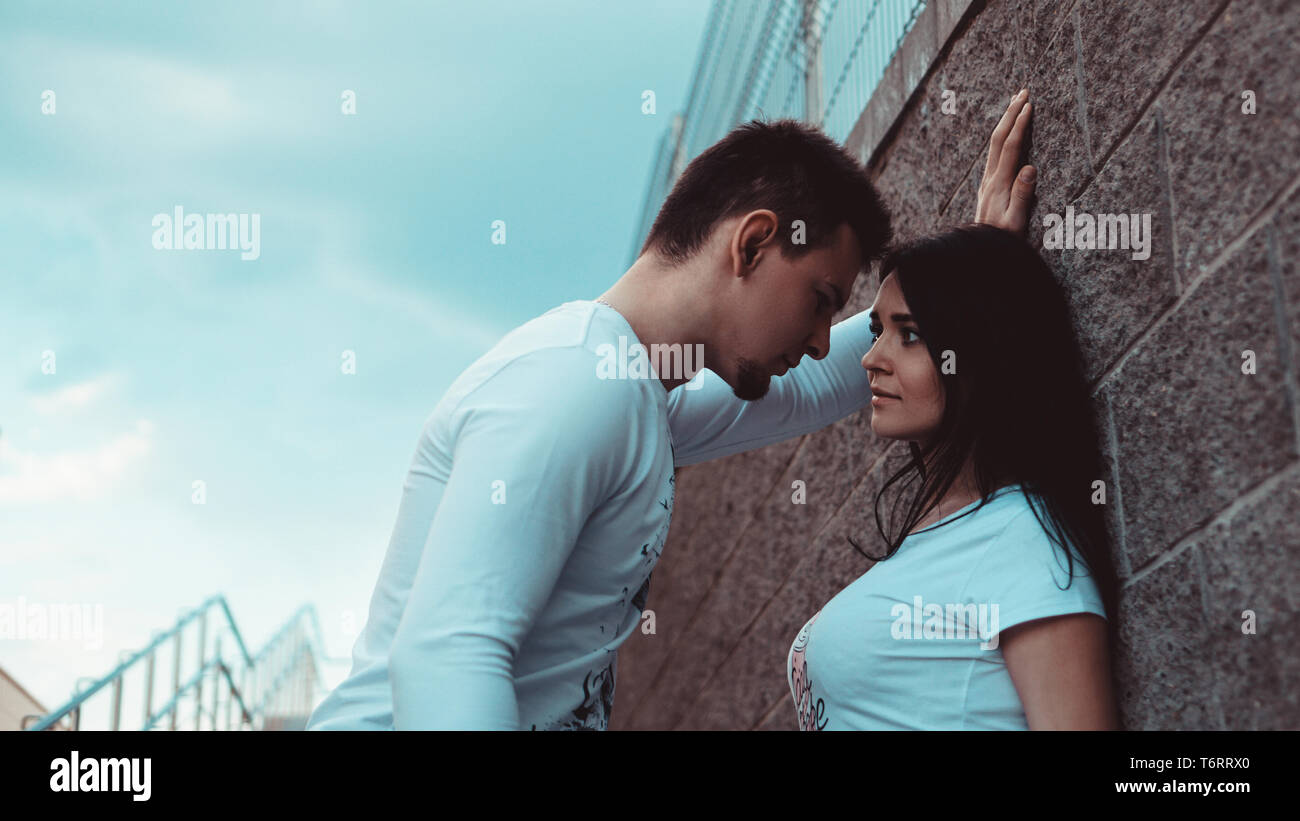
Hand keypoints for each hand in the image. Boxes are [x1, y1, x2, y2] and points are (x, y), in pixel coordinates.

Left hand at [975, 88, 1035, 234]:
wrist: (981, 250)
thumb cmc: (1002, 238)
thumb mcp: (1016, 221)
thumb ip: (1022, 195)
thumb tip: (1030, 167)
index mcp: (999, 184)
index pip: (1010, 147)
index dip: (1019, 125)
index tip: (1029, 105)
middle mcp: (990, 179)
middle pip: (999, 139)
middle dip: (1010, 113)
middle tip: (1023, 91)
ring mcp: (988, 181)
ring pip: (994, 144)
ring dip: (1004, 121)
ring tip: (1014, 103)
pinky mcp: (989, 186)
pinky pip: (995, 153)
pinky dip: (1002, 135)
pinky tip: (1007, 131)